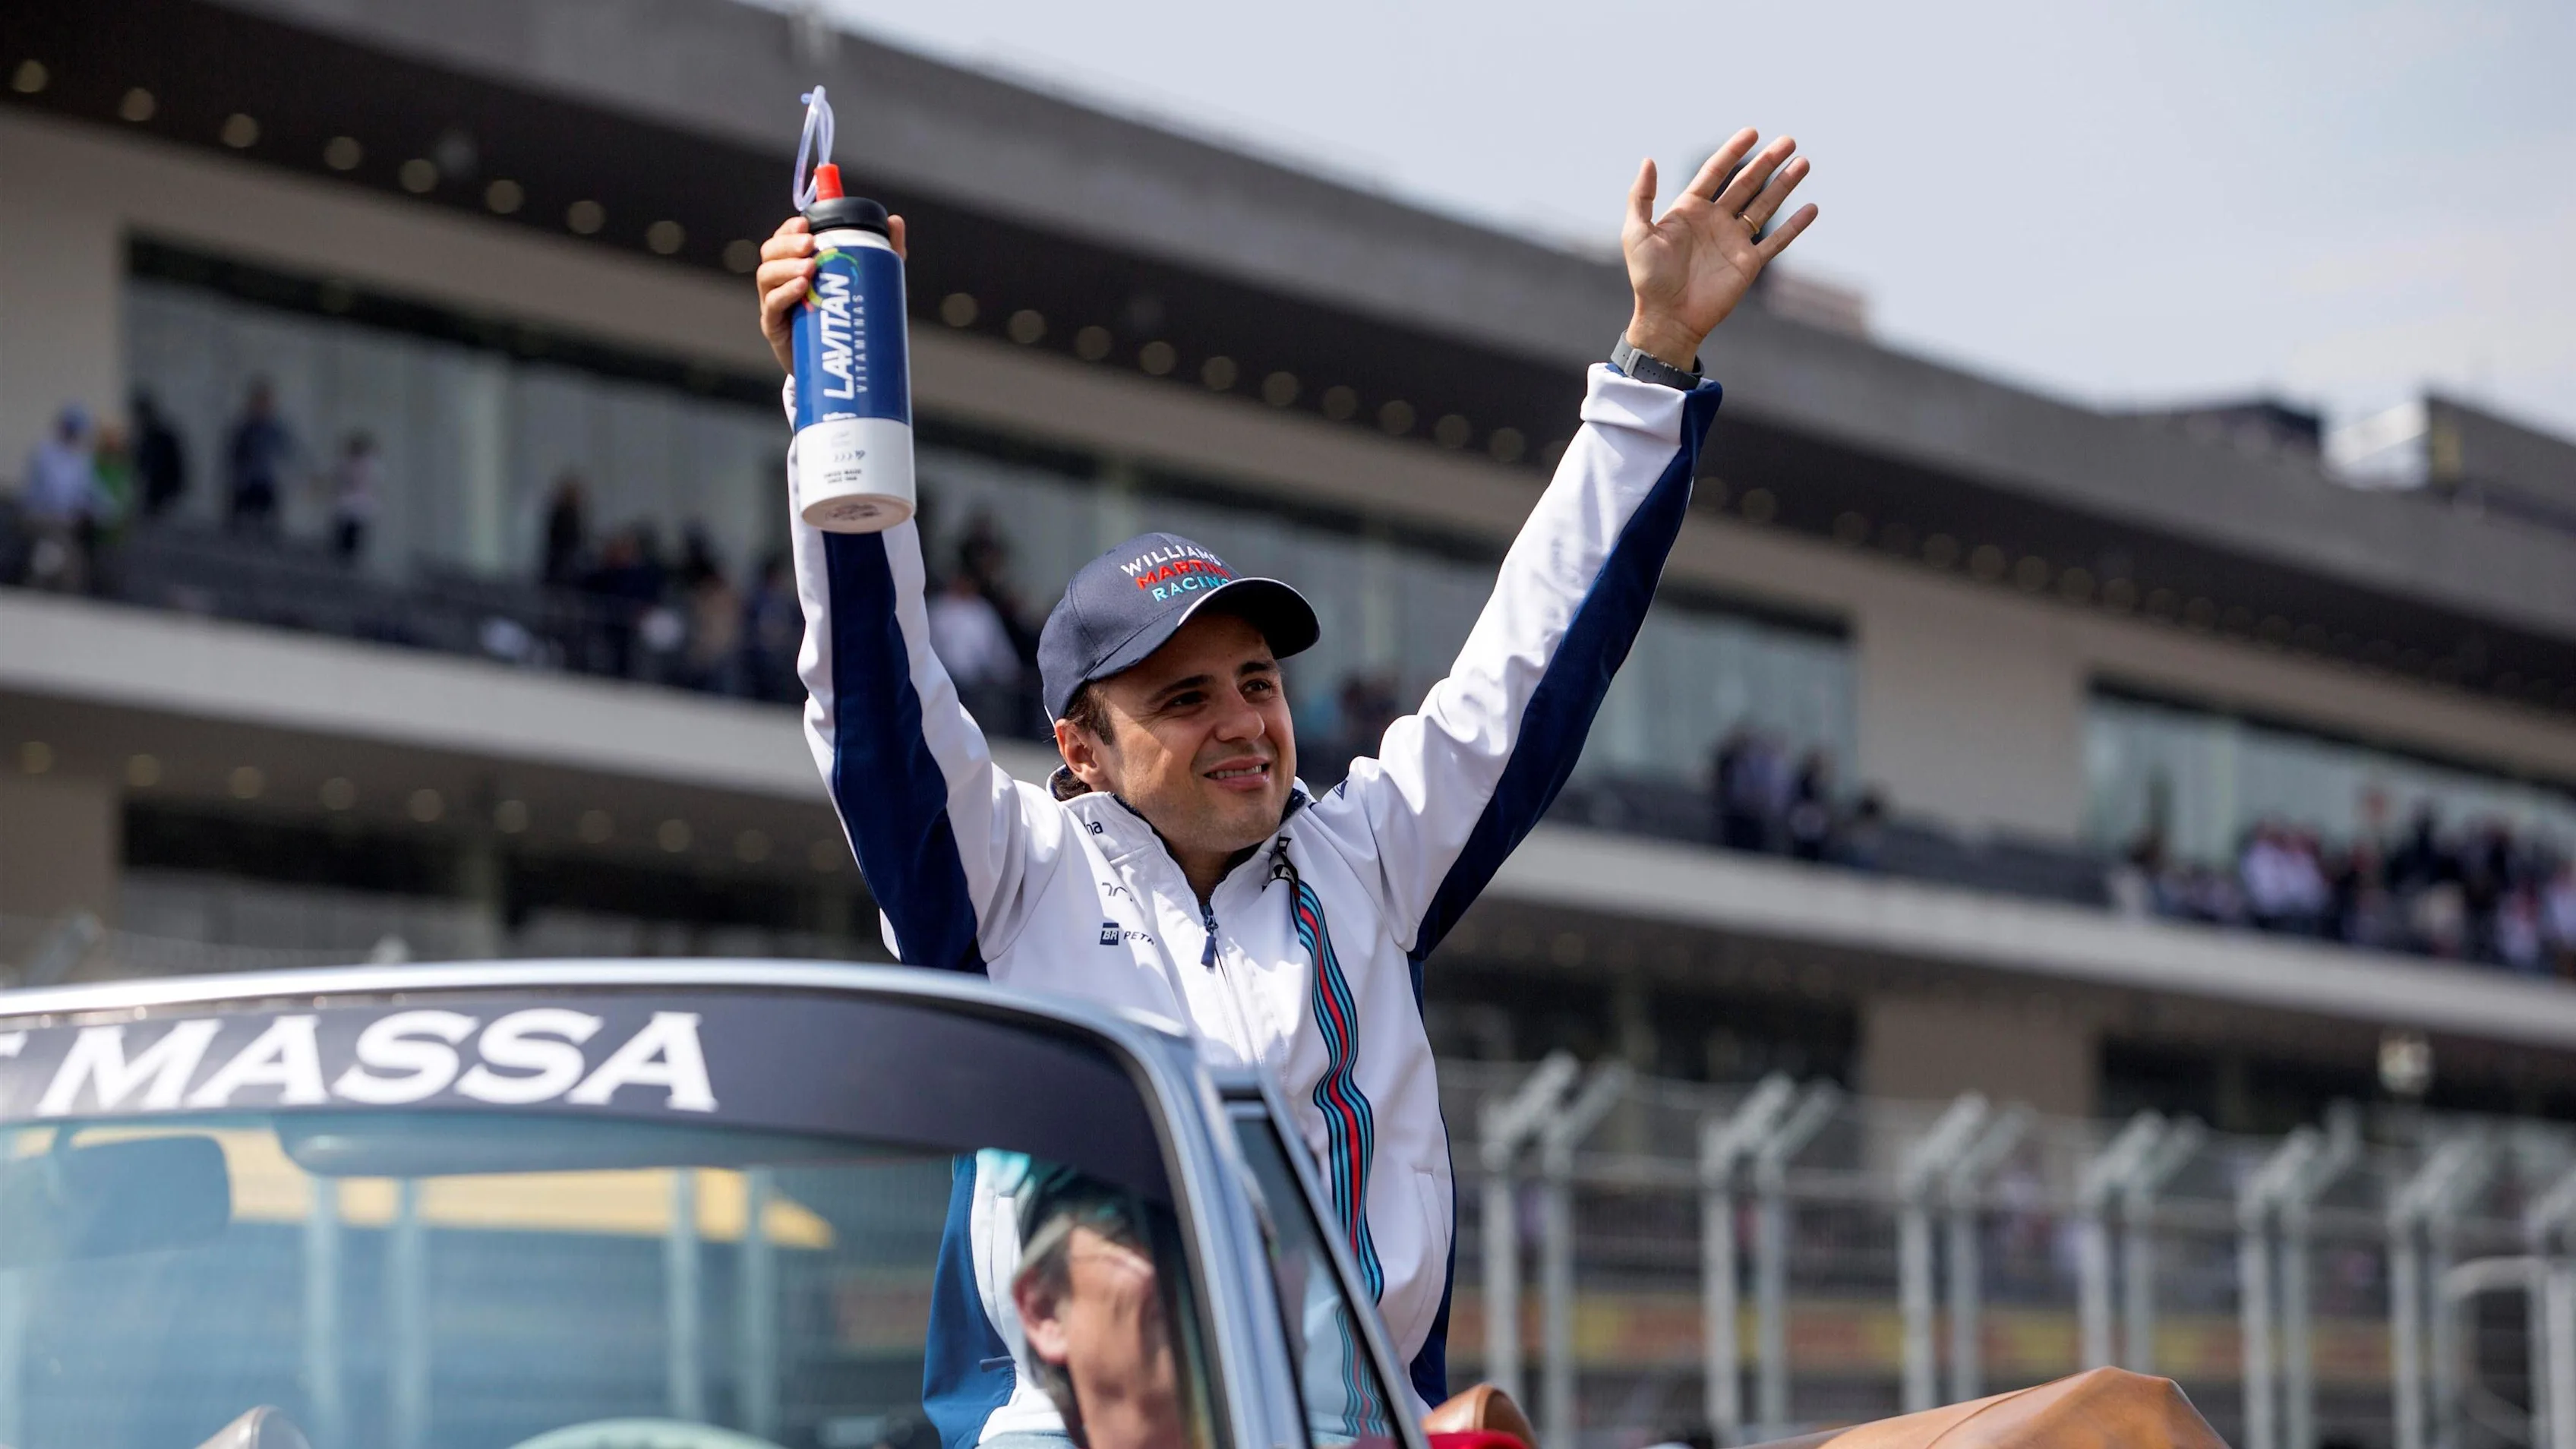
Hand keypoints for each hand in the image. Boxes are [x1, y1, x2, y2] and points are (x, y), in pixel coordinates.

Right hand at [756, 212, 909, 374]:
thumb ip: (882, 253)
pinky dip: (784, 293)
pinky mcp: (774, 327)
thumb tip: (895, 221)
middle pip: (770, 252)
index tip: (806, 223)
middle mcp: (780, 281)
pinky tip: (801, 287)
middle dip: (787, 245)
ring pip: (766, 276)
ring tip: (809, 268)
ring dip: (786, 267)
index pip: (784, 239)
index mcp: (795, 265)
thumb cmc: (846, 316)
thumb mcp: (868, 282)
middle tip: (810, 245)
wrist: (834, 365)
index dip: (789, 228)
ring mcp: (774, 303)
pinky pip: (771, 306)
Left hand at [1621, 129, 1815, 368]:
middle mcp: (1715, 221)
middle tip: (1789, 141)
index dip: (1733, 151)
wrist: (1667, 318)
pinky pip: (1776, 241)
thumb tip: (1649, 160)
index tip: (1752, 132)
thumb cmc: (1648, 279)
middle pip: (1746, 183)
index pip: (1716, 172)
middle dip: (1767, 161)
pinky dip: (1795, 226)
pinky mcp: (1748, 264)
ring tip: (1803, 163)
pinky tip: (1812, 209)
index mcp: (1690, 210)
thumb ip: (1642, 197)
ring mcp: (1734, 241)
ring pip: (1765, 206)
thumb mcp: (1637, 234)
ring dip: (1785, 185)